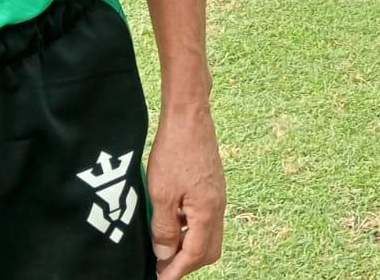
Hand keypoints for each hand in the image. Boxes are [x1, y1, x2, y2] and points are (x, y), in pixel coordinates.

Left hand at [146, 103, 224, 277]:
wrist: (190, 115)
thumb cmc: (175, 149)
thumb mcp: (161, 193)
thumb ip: (164, 228)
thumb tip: (165, 254)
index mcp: (207, 211)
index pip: (195, 254)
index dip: (176, 271)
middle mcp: (218, 205)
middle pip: (208, 250)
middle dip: (187, 263)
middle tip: (163, 267)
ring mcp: (217, 195)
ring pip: (208, 234)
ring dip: (188, 245)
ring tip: (164, 246)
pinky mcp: (212, 185)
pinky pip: (205, 217)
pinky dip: (190, 228)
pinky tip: (172, 220)